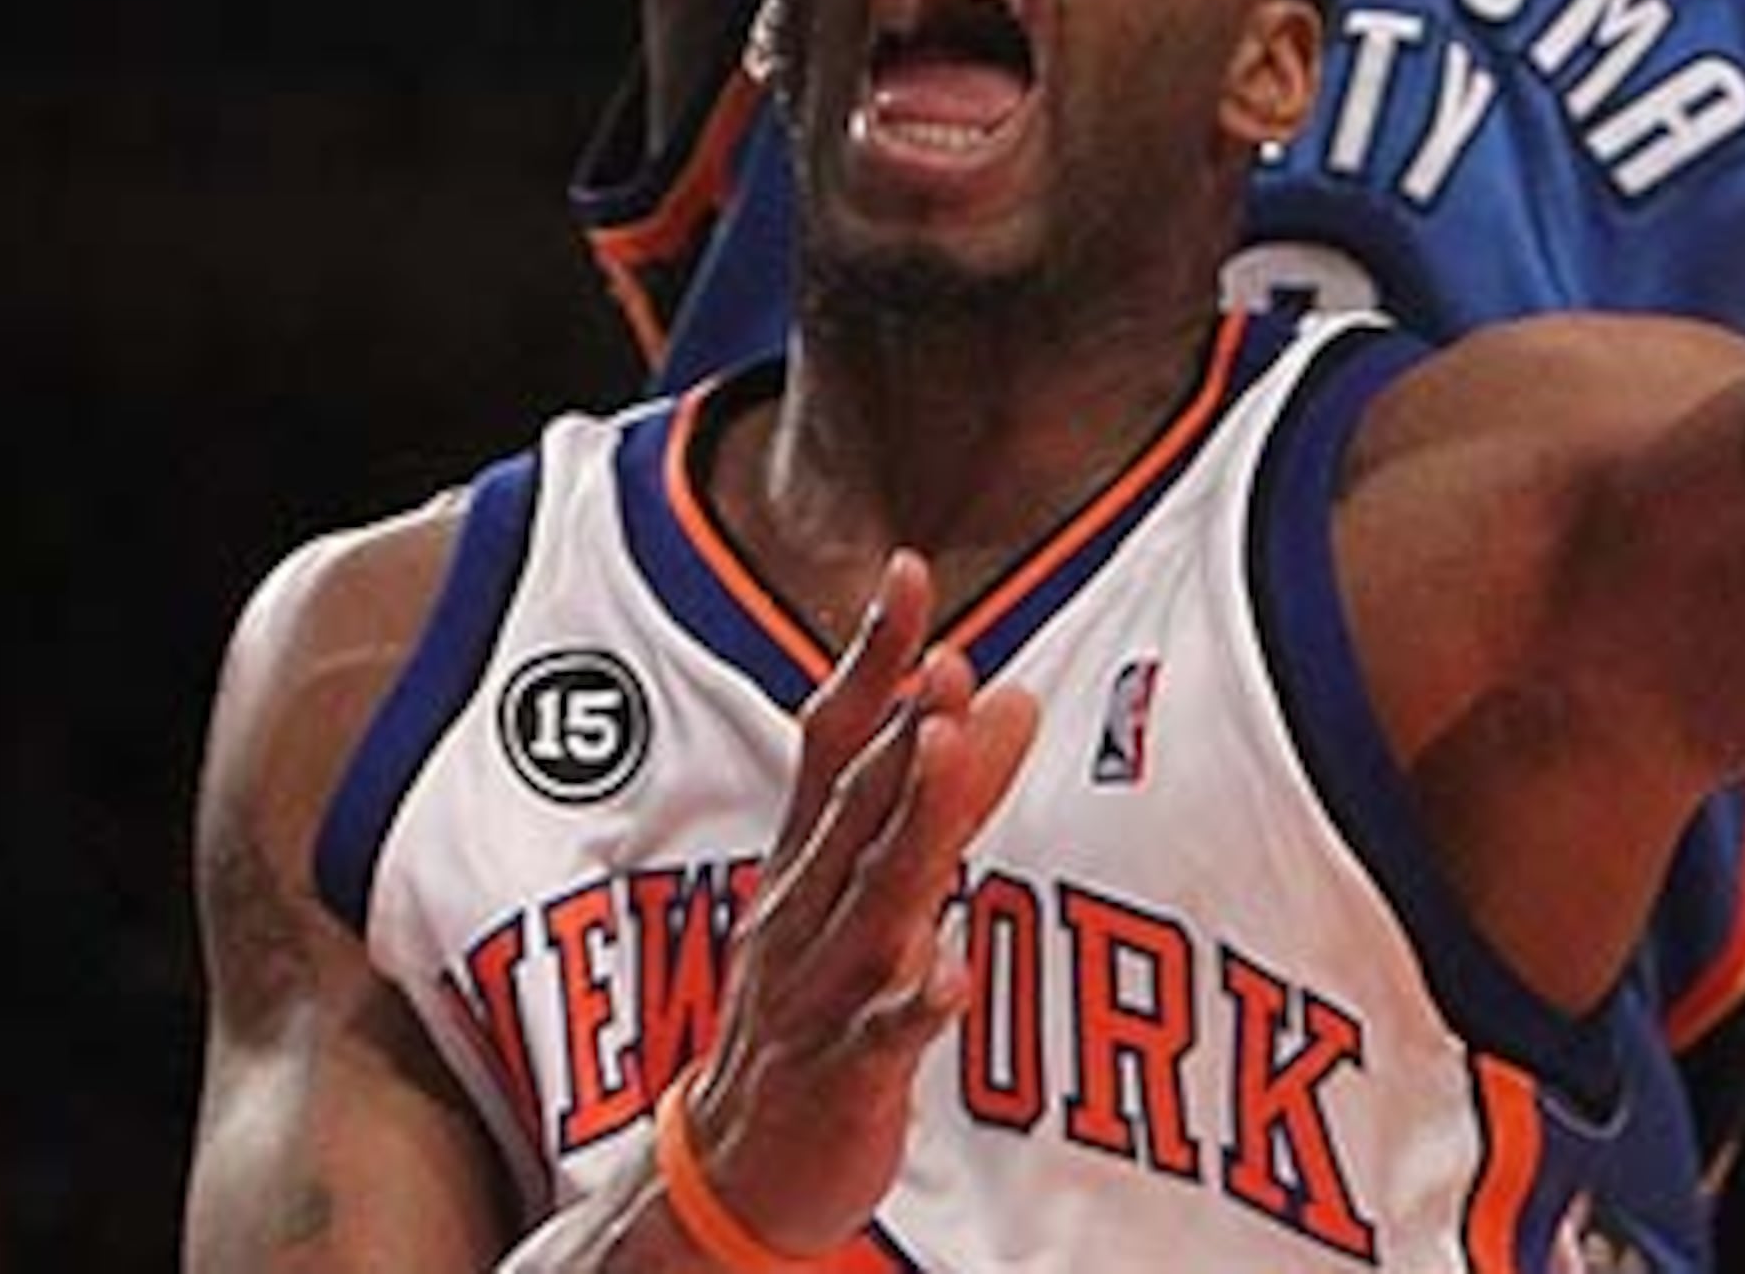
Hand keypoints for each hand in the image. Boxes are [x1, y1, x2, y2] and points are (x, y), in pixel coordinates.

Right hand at [667, 553, 1038, 1257]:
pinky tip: (954, 975)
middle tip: (950, 660)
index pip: (832, 739)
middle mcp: (804, 910)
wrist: (733, 1172)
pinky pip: (882, 1038)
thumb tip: (1011, 694)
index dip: (869, 658)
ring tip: (949, 750)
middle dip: (900, 731)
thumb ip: (941, 796)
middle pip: (853, 807)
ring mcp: (818, 992)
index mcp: (805, 858)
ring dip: (912, 825)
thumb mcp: (873, 889)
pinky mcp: (841, 1077)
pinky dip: (917, 1004)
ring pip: (871, 899)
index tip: (907, 572)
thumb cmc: (817, 1006)